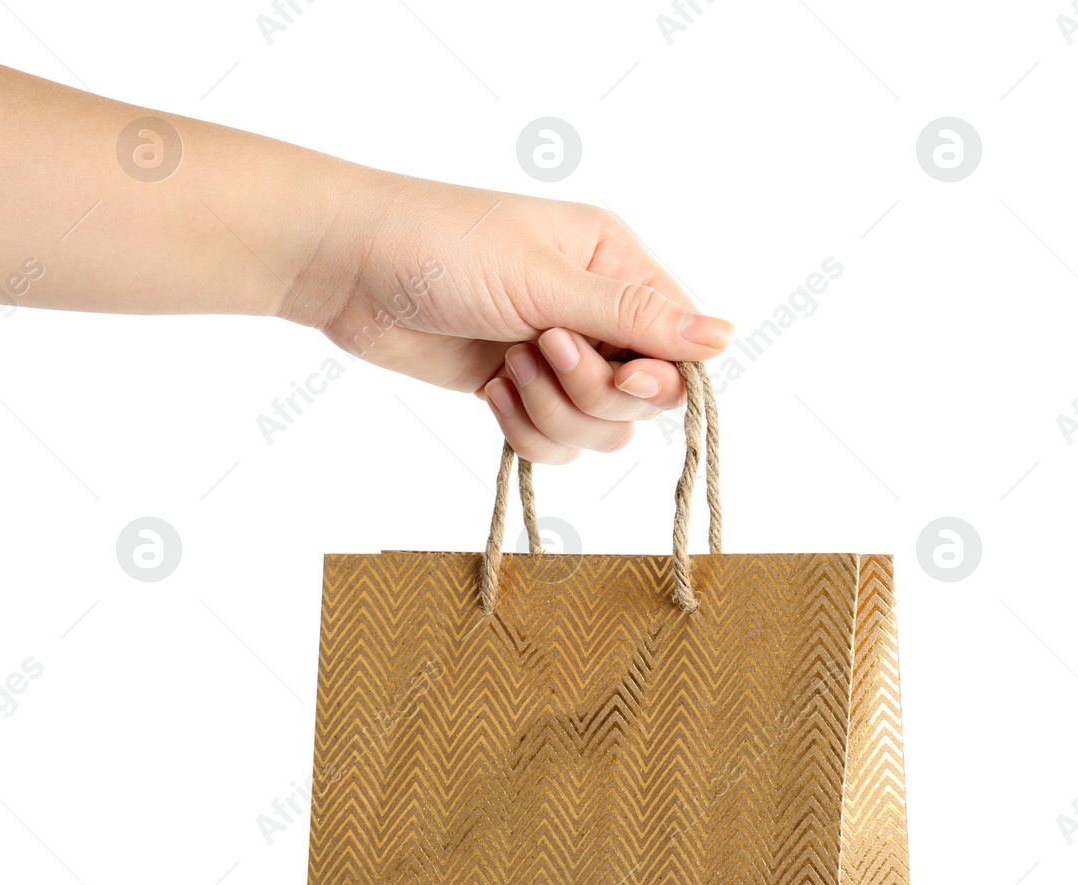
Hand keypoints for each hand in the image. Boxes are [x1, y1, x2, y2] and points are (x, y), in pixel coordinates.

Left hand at [293, 172, 733, 461]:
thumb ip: (634, 317)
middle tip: (540, 352)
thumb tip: (726, 337)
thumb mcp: (545, 279)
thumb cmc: (441, 247)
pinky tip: (490, 391)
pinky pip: (552, 444)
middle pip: (642, 400)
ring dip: (552, 413)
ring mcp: (553, 360)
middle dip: (593, 394)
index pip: (679, 343)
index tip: (623, 376)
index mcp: (614, 264)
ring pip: (598, 431)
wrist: (351, 269)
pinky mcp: (514, 393)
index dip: (659, 377)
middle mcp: (593, 314)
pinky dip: (524, 431)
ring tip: (506, 367)